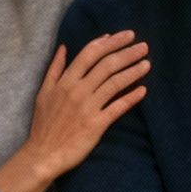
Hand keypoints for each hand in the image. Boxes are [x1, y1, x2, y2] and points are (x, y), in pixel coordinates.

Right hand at [27, 31, 150, 172]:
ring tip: (147, 64)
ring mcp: (88, 107)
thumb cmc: (43, 124)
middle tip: (143, 46)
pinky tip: (143, 90)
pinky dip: (131, 97)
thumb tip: (64, 47)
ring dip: (133, 71)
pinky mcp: (96, 124)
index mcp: (65, 81)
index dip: (111, 42)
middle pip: (107, 64)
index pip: (91, 53)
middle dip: (127, 52)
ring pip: (115, 82)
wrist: (43, 154)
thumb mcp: (44, 92)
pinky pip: (118, 107)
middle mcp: (78, 90)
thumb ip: (55, 69)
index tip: (126, 36)